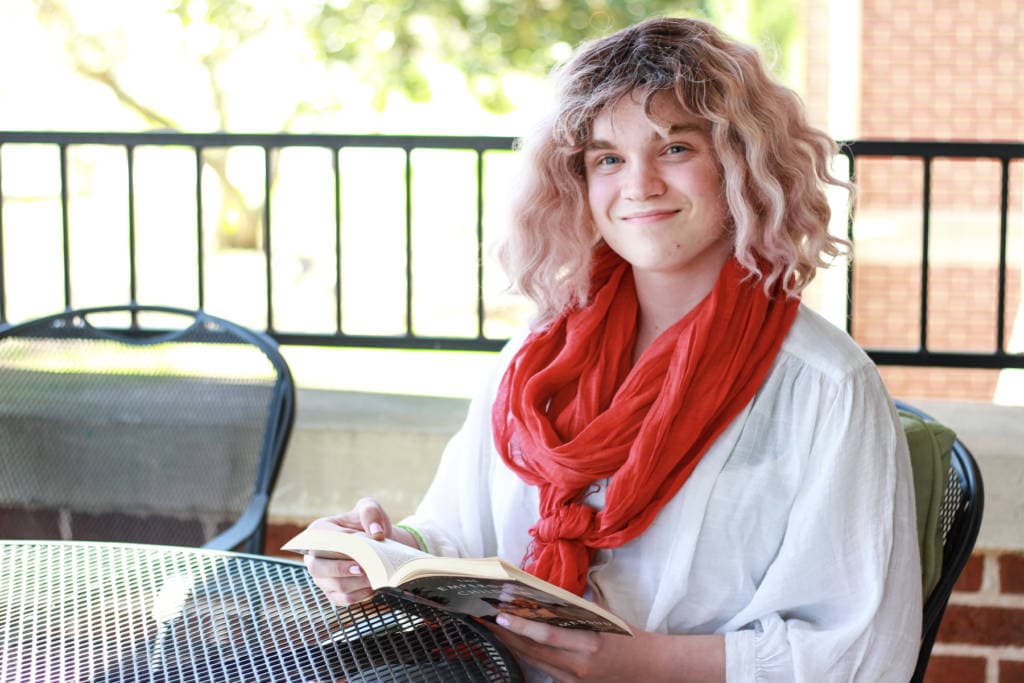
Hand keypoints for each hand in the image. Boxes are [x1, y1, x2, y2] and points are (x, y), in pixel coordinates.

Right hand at [303, 497, 417, 605]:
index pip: (322, 540)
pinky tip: (372, 585)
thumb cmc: (368, 525)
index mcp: (318, 532)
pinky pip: (343, 599)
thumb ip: (371, 512)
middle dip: (342, 569)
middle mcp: (313, 556)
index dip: (339, 545)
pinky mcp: (333, 592)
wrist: (378, 544)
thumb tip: (375, 532)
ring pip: (335, 585)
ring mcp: (322, 577)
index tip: (359, 547)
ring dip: (357, 583)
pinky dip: (360, 594)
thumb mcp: (370, 509)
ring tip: (375, 576)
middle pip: (318, 568)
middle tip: (363, 568)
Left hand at [488, 613, 723, 681]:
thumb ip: (576, 610)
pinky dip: (528, 656)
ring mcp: (574, 680)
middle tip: (485, 619)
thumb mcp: (604, 617)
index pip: (546, 636)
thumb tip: (547, 596)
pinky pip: (544, 670)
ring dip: (513, 645)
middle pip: (533, 651)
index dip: (521, 627)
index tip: (501, 616)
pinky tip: (515, 645)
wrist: (650, 668)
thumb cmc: (628, 636)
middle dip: (507, 635)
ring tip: (494, 629)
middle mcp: (578, 666)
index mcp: (588, 644)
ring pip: (534, 661)